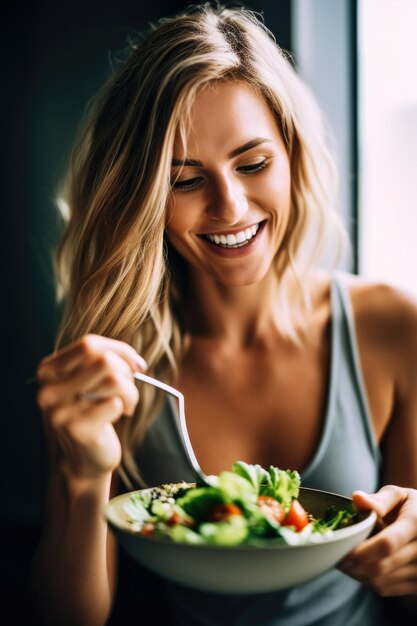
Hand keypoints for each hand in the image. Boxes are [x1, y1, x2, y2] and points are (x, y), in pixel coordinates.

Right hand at [37, 334, 146, 478]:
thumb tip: (136, 361)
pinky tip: (118, 418)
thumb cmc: (90, 414)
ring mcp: (60, 410)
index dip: (119, 350)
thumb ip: (102, 362)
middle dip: (126, 373)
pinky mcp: (76, 429)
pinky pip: (116, 404)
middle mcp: (49, 389)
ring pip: (113, 379)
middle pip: (103, 359)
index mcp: (48, 371)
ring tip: (125, 404)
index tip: (136, 365)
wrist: (82, 461)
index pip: (89, 344)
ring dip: (130, 392)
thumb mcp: (88, 382)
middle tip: (127, 390)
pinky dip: (124, 408)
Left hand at [338, 485, 416, 596]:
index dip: (362, 551)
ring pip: (381, 581)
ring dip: (358, 573)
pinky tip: (362, 566)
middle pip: (382, 566)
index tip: (342, 553)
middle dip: (354, 564)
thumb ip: (379, 500)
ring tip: (347, 558)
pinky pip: (386, 589)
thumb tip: (357, 498)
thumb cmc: (412, 507)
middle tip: (335, 556)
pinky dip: (368, 579)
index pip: (388, 544)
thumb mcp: (399, 496)